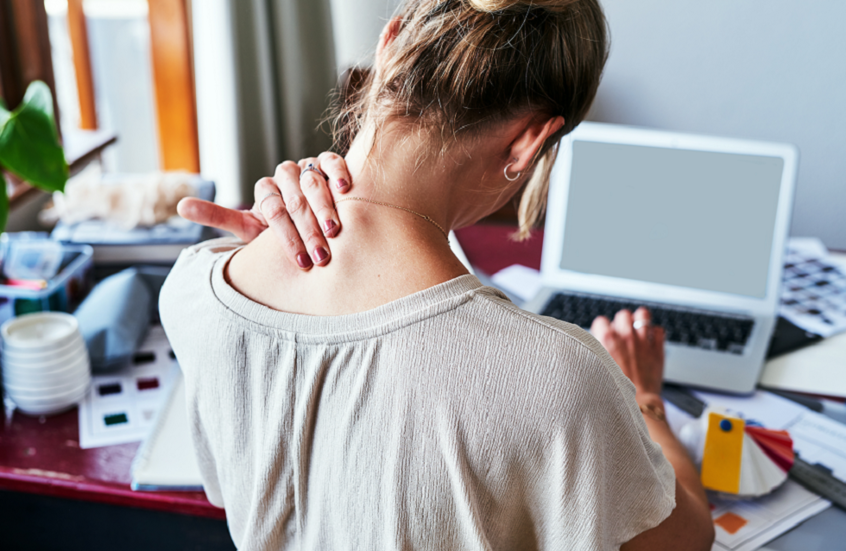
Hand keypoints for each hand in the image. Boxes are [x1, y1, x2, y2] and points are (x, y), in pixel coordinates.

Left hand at [177, 152, 352, 269]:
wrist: (312, 226)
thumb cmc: (278, 233)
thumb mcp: (249, 229)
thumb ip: (218, 217)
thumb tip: (180, 206)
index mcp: (264, 190)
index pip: (273, 210)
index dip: (286, 236)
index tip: (299, 261)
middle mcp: (284, 175)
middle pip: (294, 199)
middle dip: (308, 230)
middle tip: (320, 255)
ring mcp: (306, 167)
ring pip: (312, 181)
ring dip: (325, 207)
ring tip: (334, 230)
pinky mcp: (327, 162)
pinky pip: (332, 161)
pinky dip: (338, 173)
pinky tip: (345, 190)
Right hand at [590, 307, 665, 398]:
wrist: (637, 404)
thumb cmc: (615, 390)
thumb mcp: (598, 367)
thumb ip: (597, 352)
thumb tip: (597, 344)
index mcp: (607, 340)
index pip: (601, 321)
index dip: (602, 328)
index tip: (604, 335)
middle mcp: (626, 337)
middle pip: (623, 314)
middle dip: (621, 322)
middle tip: (621, 333)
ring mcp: (643, 341)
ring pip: (643, 315)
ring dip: (639, 321)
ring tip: (638, 328)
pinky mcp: (658, 349)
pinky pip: (659, 330)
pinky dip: (654, 333)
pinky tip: (650, 340)